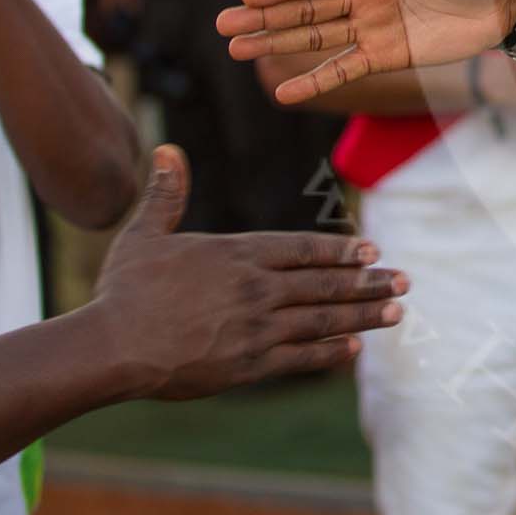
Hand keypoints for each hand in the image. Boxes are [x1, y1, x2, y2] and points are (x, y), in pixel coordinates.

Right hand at [86, 146, 407, 399]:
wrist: (111, 346)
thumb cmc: (125, 291)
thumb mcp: (145, 235)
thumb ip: (167, 195)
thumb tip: (166, 150)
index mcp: (239, 254)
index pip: (305, 249)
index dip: (341, 250)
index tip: (372, 250)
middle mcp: (257, 288)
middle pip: (325, 283)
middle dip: (368, 282)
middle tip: (404, 280)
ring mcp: (256, 328)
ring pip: (323, 319)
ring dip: (363, 315)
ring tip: (396, 312)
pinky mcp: (249, 364)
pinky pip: (301, 357)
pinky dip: (331, 352)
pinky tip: (354, 348)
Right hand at [218, 0, 515, 104]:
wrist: (502, 0)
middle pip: (305, 8)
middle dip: (264, 17)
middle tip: (223, 27)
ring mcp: (372, 26)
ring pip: (316, 36)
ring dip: (278, 42)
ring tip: (237, 49)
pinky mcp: (388, 54)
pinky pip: (346, 68)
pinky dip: (317, 80)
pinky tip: (286, 92)